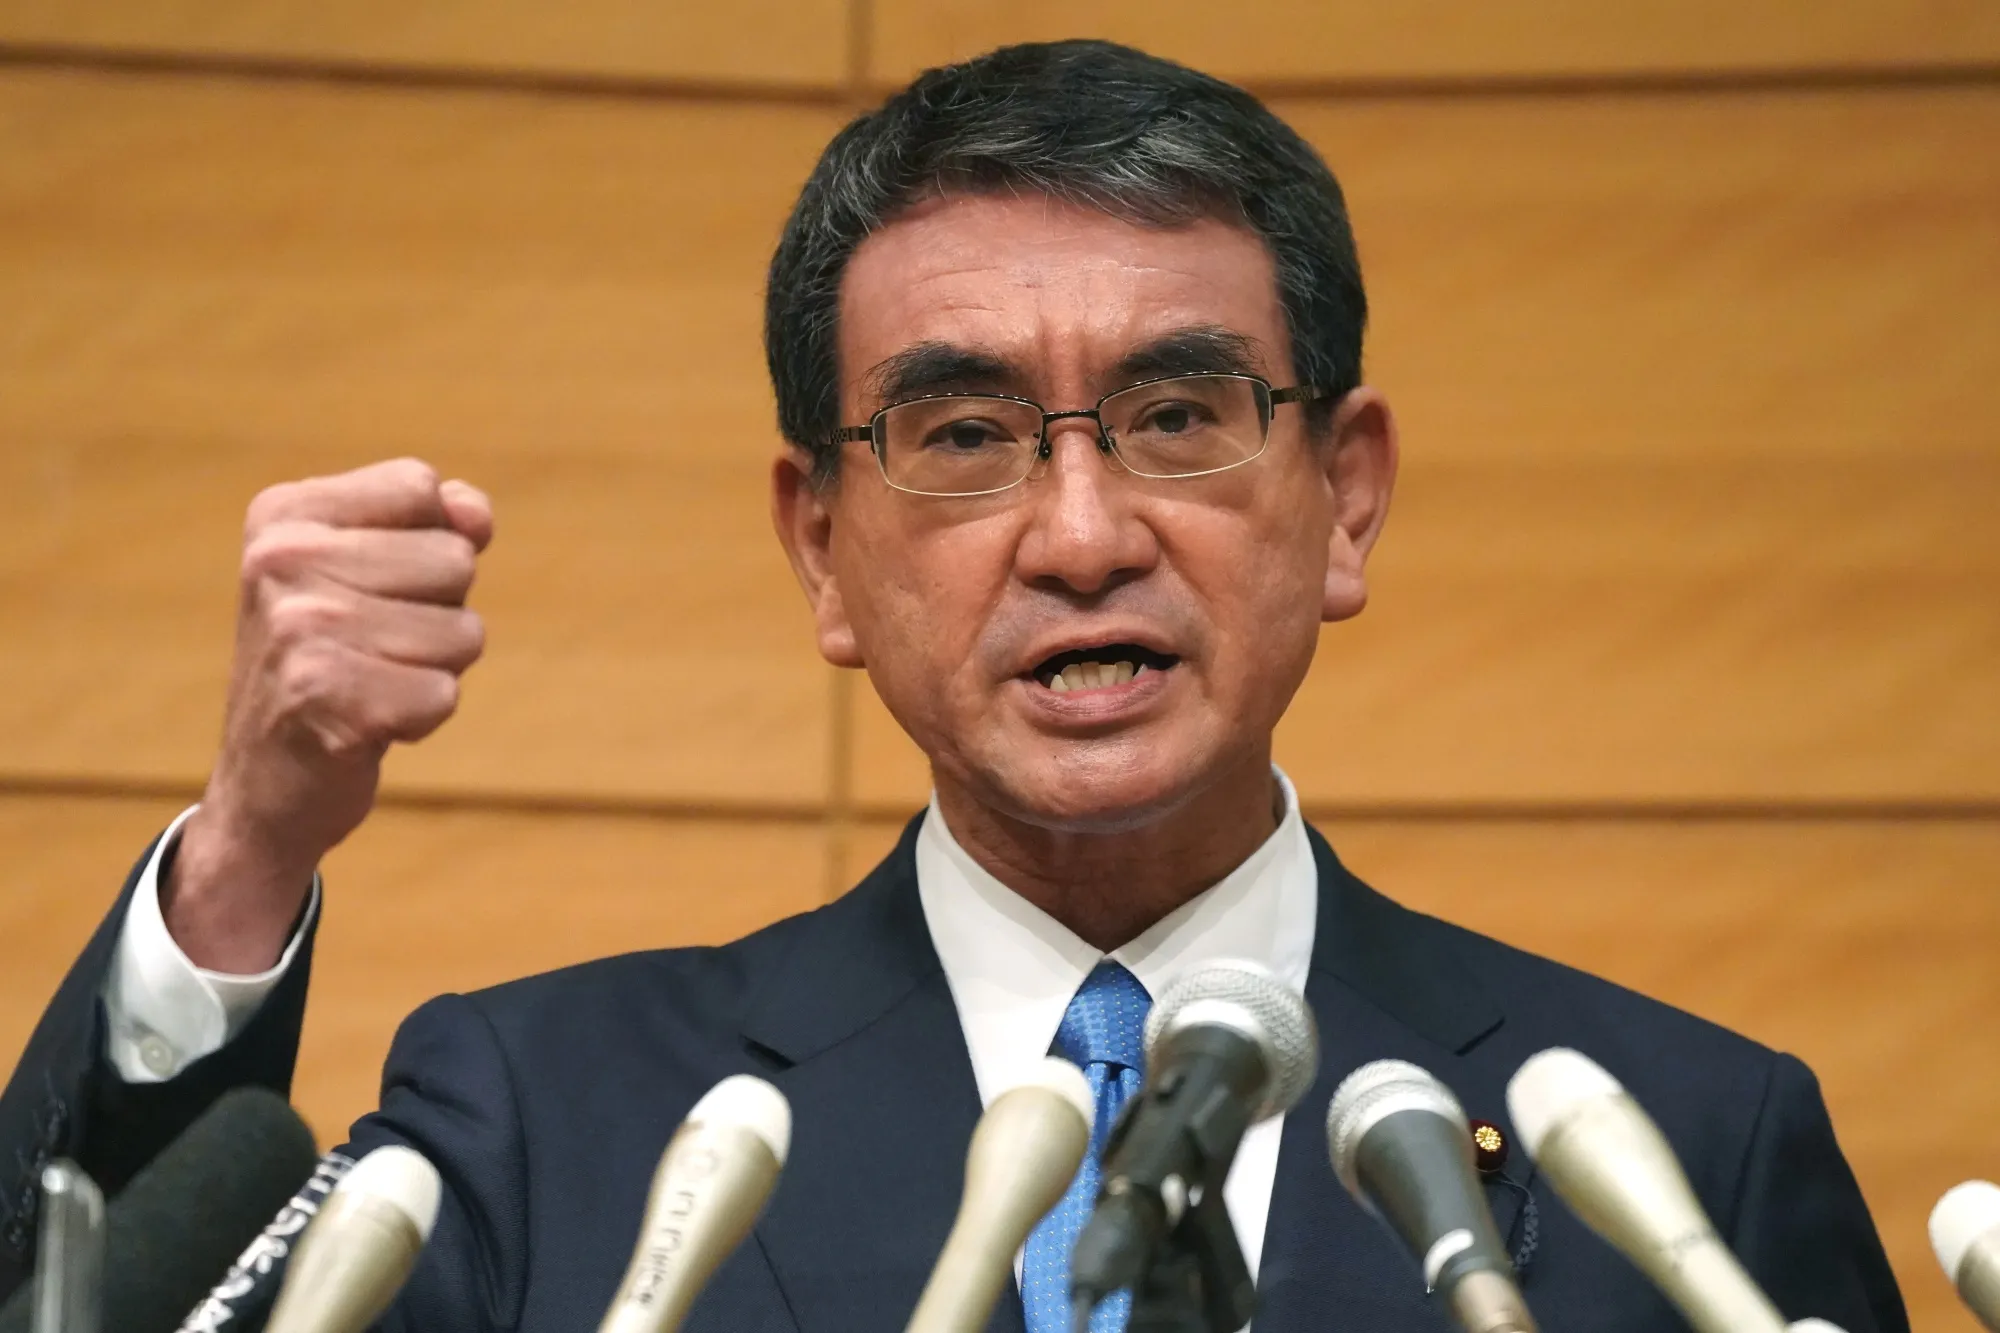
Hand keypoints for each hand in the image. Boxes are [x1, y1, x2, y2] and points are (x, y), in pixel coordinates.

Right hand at [163, 459, 493, 971]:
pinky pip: (443, 695)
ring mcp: (299, 629)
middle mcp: (281, 561)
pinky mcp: (326, 699)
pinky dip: (422, 718)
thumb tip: (475, 515)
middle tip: (373, 648)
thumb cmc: (333, 662)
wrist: (265, 784)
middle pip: (455, 561)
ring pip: (464, 632)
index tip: (375, 586)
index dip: (428, 542)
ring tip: (371, 683)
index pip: (421, 486)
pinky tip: (367, 725)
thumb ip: (434, 524)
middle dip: (439, 613)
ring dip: (436, 669)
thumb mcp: (367, 572)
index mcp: (285, 514)